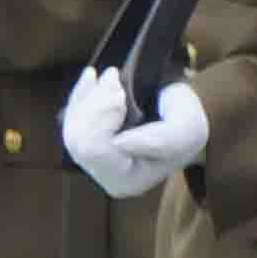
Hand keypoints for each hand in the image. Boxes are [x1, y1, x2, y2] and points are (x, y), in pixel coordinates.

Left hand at [59, 69, 210, 200]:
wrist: (183, 110)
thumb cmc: (186, 122)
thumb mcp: (187, 129)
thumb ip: (161, 140)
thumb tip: (119, 142)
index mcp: (128, 181)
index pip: (95, 151)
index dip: (103, 117)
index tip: (121, 93)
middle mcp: (105, 175)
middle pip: (78, 141)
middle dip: (94, 104)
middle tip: (114, 77)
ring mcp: (92, 158)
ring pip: (72, 127)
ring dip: (90, 97)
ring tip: (112, 77)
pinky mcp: (84, 139)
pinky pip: (70, 117)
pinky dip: (80, 94)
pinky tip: (91, 77)